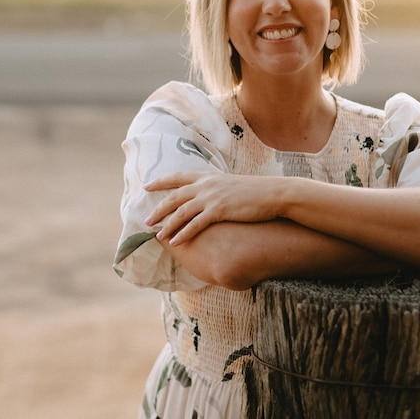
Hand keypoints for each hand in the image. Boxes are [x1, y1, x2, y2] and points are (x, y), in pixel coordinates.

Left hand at [144, 172, 281, 244]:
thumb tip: (207, 196)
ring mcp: (212, 197)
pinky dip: (183, 234)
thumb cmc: (254, 191)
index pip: (178, 177)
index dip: (161, 181)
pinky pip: (195, 224)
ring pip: (182, 212)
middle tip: (146, 220)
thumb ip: (215, 188)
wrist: (273, 194)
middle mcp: (206, 185)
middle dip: (159, 209)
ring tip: (158, 235)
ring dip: (168, 225)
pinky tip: (175, 242)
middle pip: (175, 197)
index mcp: (208, 176)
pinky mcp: (219, 210)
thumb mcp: (230, 184)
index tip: (147, 186)